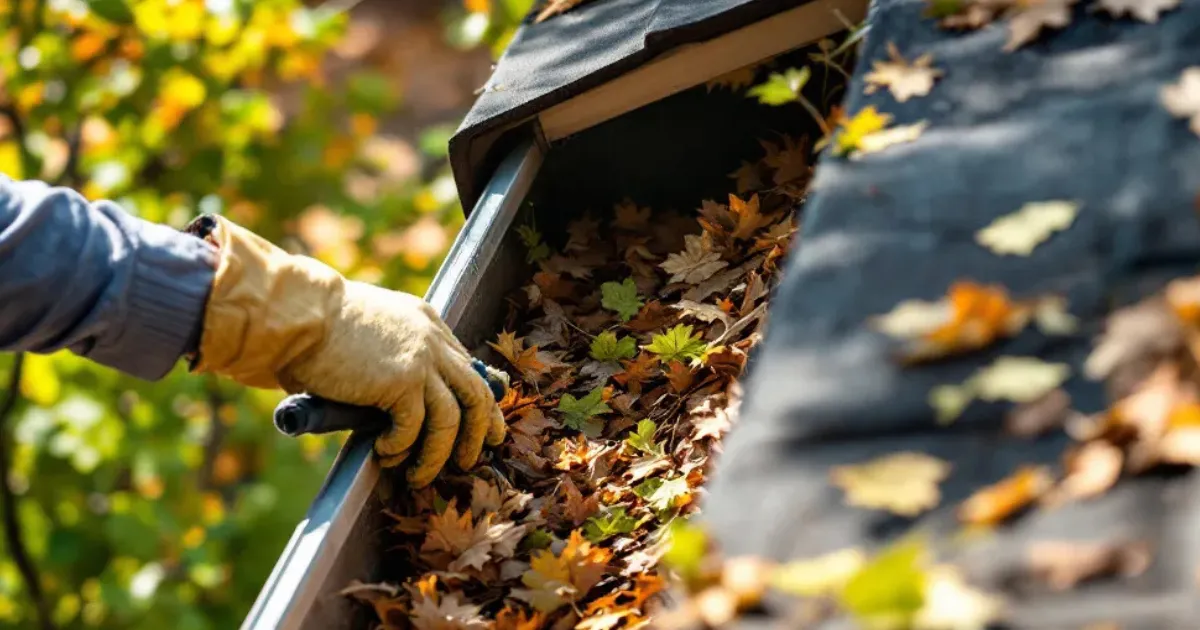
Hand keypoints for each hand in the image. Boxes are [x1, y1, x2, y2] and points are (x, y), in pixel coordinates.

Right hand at [187, 215, 505, 486]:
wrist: (297, 315)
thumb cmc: (316, 327)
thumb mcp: (370, 331)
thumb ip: (392, 355)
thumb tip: (397, 398)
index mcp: (426, 322)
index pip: (468, 365)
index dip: (479, 400)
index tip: (481, 425)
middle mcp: (432, 339)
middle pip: (476, 392)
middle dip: (479, 431)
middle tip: (470, 459)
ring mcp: (421, 359)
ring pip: (451, 418)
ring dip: (437, 454)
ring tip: (419, 475)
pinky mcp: (402, 381)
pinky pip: (415, 427)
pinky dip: (401, 446)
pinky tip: (384, 452)